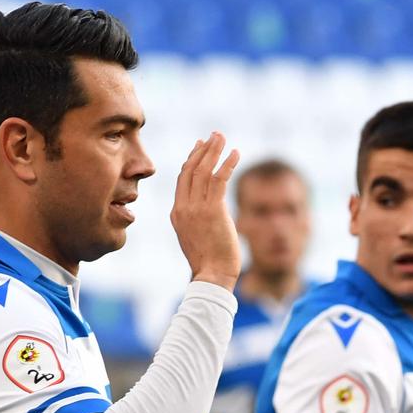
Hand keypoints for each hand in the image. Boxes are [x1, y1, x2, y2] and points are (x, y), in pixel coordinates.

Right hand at [170, 132, 241, 288]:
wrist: (211, 276)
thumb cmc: (208, 262)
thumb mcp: (195, 237)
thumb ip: (197, 221)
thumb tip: (210, 213)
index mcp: (177, 213)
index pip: (182, 179)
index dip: (192, 160)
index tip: (200, 146)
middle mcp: (184, 208)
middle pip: (190, 170)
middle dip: (202, 150)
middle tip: (213, 136)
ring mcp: (196, 208)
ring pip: (203, 171)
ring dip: (214, 151)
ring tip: (222, 137)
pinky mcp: (213, 211)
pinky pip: (219, 180)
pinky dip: (227, 164)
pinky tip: (236, 153)